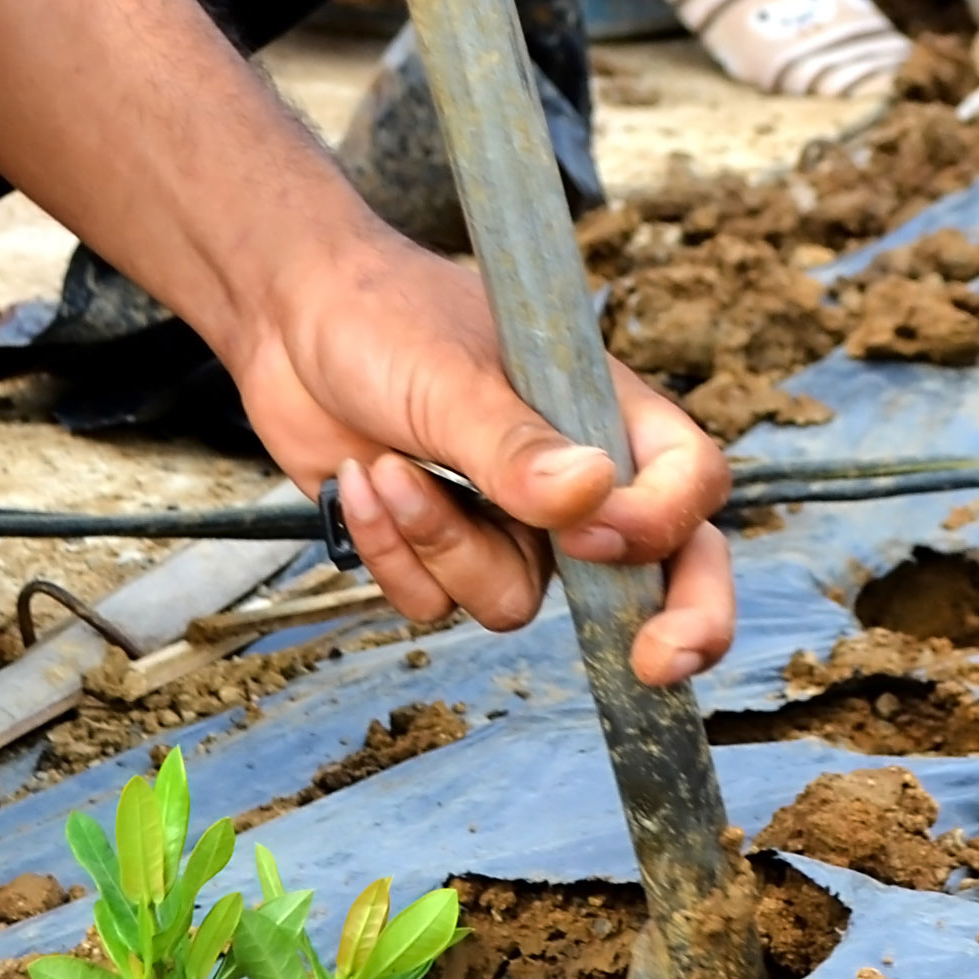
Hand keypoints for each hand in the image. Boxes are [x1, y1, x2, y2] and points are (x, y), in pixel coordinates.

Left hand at [226, 229, 735, 686]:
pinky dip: (392, 552)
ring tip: (387, 470)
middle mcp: (573, 478)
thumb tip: (591, 496)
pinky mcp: (444, 548)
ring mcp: (510, 520)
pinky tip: (358, 481)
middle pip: (659, 571)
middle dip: (673, 622)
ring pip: (515, 597)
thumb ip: (517, 447)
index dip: (661, 524)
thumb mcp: (451, 377)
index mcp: (605, 413)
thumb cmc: (385, 316)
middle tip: (655, 662)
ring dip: (443, 545)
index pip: (688, 483)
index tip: (594, 535)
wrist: (290, 321)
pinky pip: (439, 602)